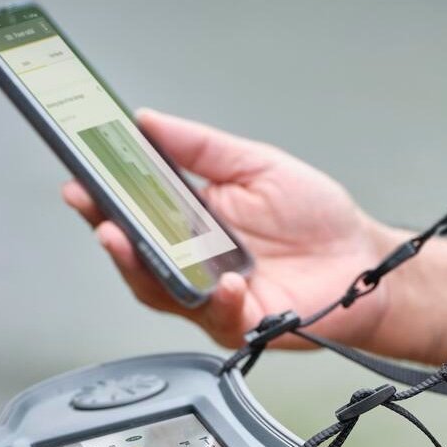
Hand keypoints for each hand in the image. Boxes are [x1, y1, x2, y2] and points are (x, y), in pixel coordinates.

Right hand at [62, 109, 404, 350]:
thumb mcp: (256, 165)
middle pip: (135, 255)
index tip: (81, 181)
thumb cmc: (319, 221)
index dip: (103, 199)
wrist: (364, 262)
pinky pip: (217, 317)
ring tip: (130, 244)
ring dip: (142, 270)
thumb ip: (200, 147)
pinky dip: (218, 301)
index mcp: (193, 220)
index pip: (134, 211)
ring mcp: (213, 296)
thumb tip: (149, 121)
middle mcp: (196, 262)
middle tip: (96, 216)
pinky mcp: (240, 325)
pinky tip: (226, 282)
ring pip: (160, 292)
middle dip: (109, 236)